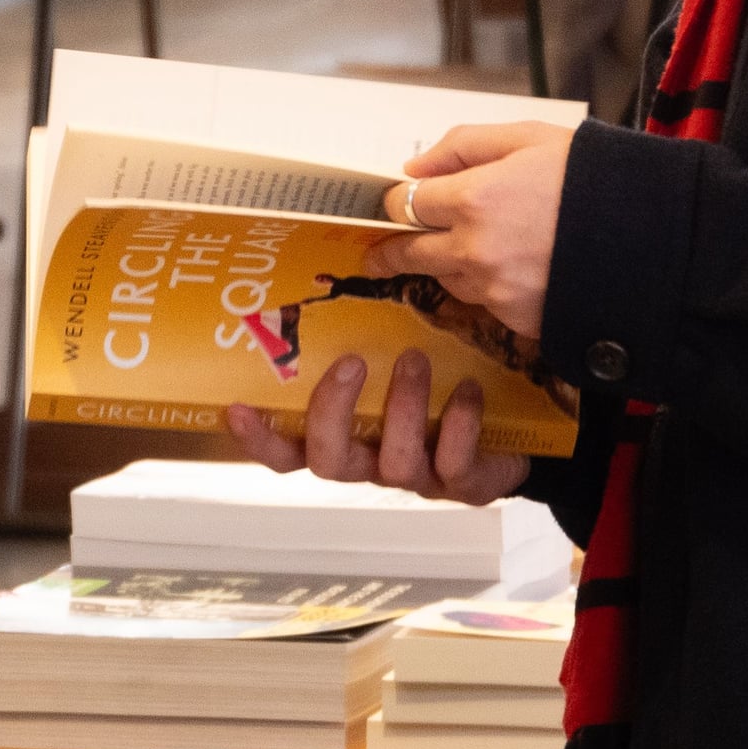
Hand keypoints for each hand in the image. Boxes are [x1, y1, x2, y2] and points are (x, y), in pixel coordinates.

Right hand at [225, 351, 532, 506]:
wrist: (510, 429)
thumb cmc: (442, 385)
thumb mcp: (399, 356)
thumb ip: (366, 333)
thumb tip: (347, 263)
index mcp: (347, 435)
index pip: (287, 450)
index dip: (260, 437)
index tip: (236, 406)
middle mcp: (372, 461)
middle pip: (327, 462)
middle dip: (334, 412)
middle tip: (351, 362)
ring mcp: (417, 477)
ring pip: (394, 463)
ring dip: (403, 407)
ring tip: (415, 358)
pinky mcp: (463, 485)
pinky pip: (453, 465)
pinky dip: (459, 424)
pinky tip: (469, 391)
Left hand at [381, 121, 575, 343]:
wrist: (657, 241)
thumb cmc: (596, 178)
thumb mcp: (531, 138)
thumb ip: (464, 145)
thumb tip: (414, 166)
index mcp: (475, 198)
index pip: (406, 203)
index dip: (395, 201)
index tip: (390, 204)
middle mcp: (474, 251)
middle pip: (410, 253)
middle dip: (391, 250)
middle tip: (378, 252)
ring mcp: (495, 292)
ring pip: (446, 280)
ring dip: (445, 265)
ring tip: (461, 251)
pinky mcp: (518, 323)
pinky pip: (484, 304)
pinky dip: (486, 287)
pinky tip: (509, 270)